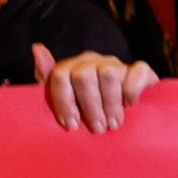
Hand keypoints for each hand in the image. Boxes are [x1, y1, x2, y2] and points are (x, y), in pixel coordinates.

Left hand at [35, 43, 161, 132]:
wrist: (123, 116)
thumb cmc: (85, 110)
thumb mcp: (64, 101)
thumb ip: (48, 80)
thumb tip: (37, 48)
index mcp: (72, 68)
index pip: (60, 75)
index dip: (64, 102)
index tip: (71, 126)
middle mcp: (93, 61)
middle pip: (83, 76)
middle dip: (90, 106)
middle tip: (97, 129)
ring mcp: (116, 64)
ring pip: (109, 74)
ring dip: (110, 104)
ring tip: (113, 125)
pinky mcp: (140, 70)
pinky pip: (137, 71)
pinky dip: (133, 90)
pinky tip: (130, 105)